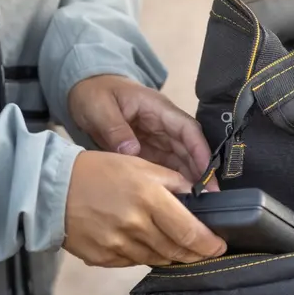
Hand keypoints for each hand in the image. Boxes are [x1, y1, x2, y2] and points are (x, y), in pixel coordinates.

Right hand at [63, 151, 226, 266]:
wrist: (52, 189)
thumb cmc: (97, 172)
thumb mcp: (140, 165)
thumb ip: (173, 181)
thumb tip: (198, 196)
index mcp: (149, 199)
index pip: (190, 232)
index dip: (210, 244)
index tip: (219, 246)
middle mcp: (136, 226)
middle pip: (177, 251)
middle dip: (194, 253)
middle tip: (203, 250)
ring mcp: (118, 246)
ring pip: (157, 259)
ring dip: (170, 254)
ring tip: (174, 245)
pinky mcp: (104, 258)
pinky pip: (133, 262)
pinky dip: (144, 254)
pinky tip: (142, 243)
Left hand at [68, 74, 218, 189]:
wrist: (84, 91)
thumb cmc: (95, 93)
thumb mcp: (101, 107)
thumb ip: (116, 128)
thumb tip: (131, 150)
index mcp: (158, 109)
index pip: (187, 130)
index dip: (200, 151)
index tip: (208, 173)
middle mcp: (163, 125)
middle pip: (189, 149)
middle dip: (201, 172)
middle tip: (209, 197)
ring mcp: (157, 139)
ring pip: (181, 160)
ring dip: (189, 180)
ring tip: (196, 203)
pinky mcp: (148, 151)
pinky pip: (165, 167)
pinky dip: (172, 182)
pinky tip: (175, 199)